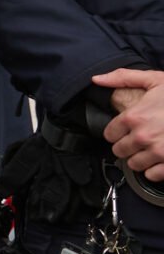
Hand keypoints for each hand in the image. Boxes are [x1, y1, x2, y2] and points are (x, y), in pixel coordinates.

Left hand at [94, 68, 163, 182]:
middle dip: (126, 146)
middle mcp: (143, 137)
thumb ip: (123, 78)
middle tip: (138, 140)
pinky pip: (152, 175)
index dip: (117, 131)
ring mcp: (158, 152)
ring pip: (134, 164)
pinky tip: (160, 159)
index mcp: (134, 117)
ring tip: (149, 149)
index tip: (126, 130)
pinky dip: (154, 169)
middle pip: (119, 151)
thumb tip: (97, 79)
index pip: (109, 134)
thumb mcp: (154, 79)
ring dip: (139, 158)